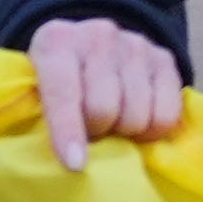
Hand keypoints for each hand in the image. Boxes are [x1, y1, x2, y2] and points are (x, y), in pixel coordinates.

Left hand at [31, 19, 186, 169]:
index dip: (68, 131)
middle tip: (91, 133)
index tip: (74, 165)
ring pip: (137, 115)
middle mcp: (98, 36)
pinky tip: (138, 124)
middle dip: (97, 132)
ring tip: (114, 126)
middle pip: (104, 108)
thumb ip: (42, 112)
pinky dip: (152, 130)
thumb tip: (68, 157)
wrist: (88, 43)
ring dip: (125, 132)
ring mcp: (135, 46)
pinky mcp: (164, 58)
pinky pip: (167, 114)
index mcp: (56, 42)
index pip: (63, 92)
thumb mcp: (36, 86)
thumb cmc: (57, 77)